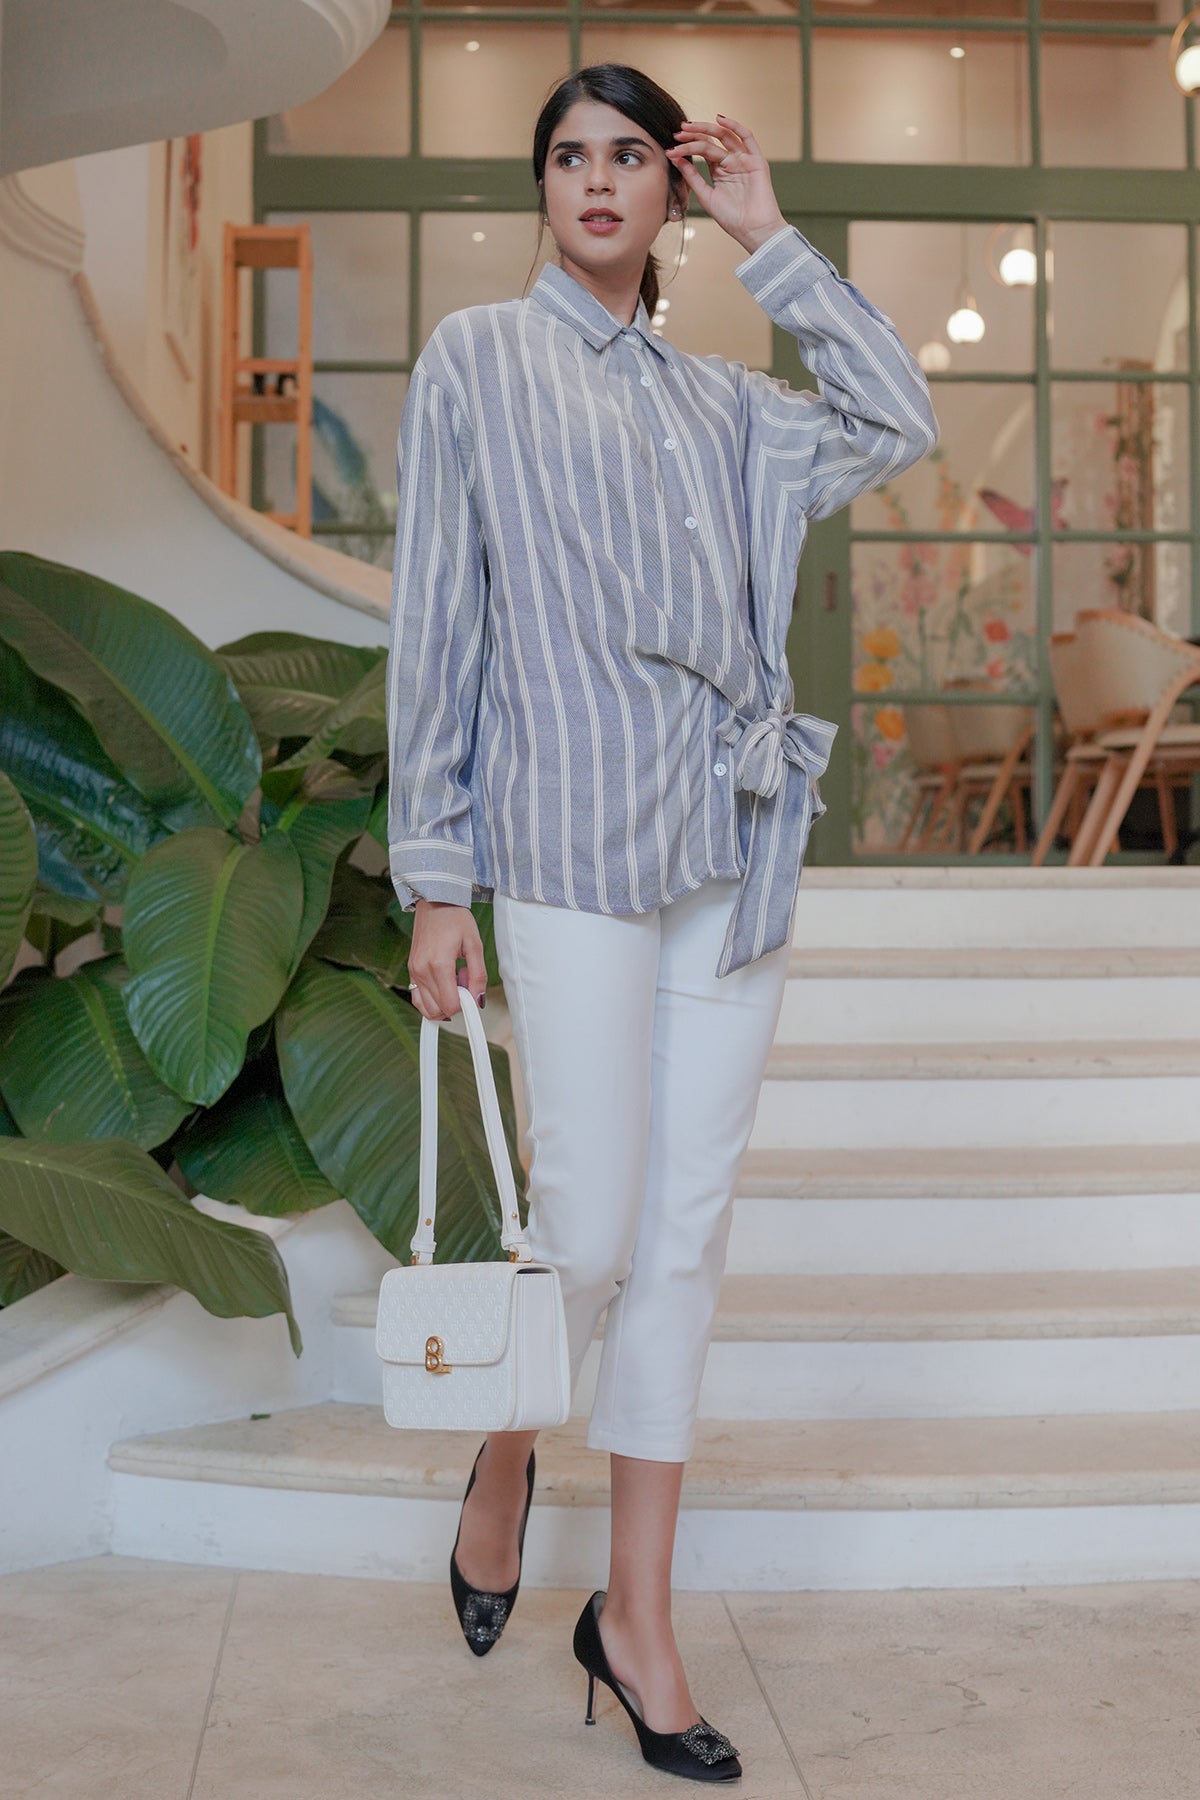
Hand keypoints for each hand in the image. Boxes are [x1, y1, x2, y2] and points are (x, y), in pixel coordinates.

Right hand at [408, 900, 487, 1021]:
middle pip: (438, 1010)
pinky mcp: (411, 970)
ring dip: (443, 1001)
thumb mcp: (475, 945)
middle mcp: (422, 970)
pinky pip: (418, 998)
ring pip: (427, 1007)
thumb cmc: (455, 919)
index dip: (465, 1005)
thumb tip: (478, 1000)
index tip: (472, 991)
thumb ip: (478, 976)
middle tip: (463, 981)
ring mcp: (413, 971)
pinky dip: (432, 999)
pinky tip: (443, 984)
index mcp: (439, 964)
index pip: (450, 1006)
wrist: (435, 902)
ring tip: (453, 980)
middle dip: (455, 1002)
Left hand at [666, 113, 786, 254]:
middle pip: (712, 141)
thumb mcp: (706, 196)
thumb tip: (676, 159)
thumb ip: (692, 177)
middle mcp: (732, 162)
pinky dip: (735, 126)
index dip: (687, 146)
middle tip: (678, 132)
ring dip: (707, 129)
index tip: (672, 146)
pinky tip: (719, 119)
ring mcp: (744, 159)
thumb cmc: (731, 219)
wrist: (753, 231)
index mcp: (720, 170)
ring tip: (690, 127)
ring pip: (725, 136)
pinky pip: (747, 137)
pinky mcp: (756, 160)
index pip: (703, 150)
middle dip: (694, 135)